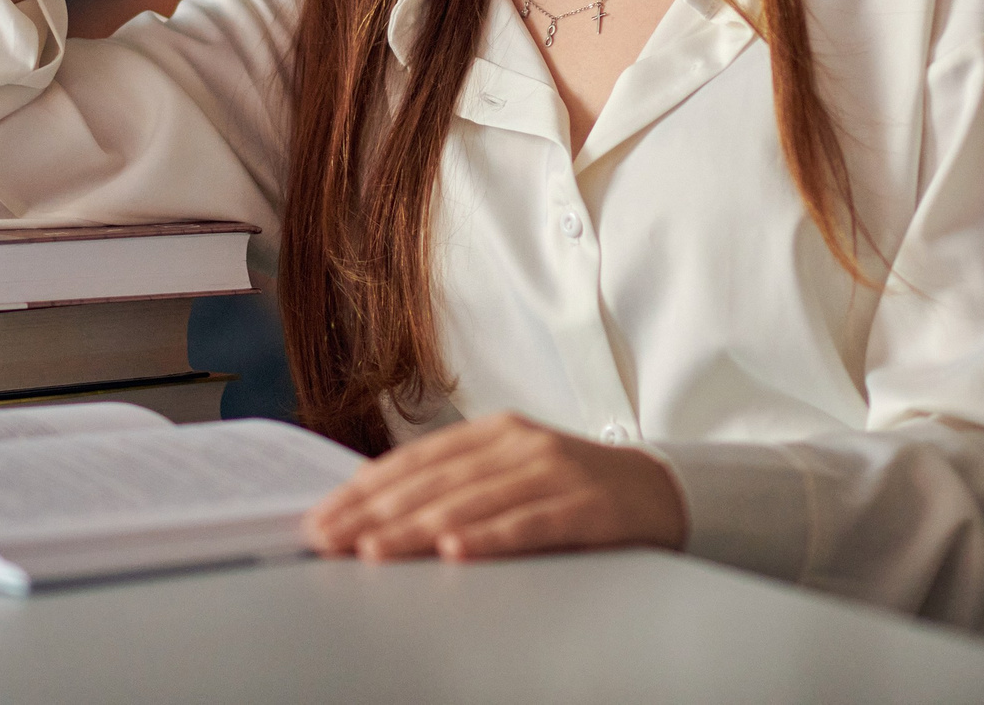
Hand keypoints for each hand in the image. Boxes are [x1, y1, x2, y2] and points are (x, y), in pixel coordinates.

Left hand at [300, 412, 686, 562]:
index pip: (416, 459)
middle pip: (435, 480)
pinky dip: (490, 537)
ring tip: (374, 549)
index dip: (365, 489)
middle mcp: (520, 444)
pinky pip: (530, 524)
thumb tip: (374, 499)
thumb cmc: (573, 489)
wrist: (661, 493)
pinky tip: (455, 550)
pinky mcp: (586, 506)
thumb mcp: (512, 471)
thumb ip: (455, 480)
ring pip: (473, 502)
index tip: (322, 517)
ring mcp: (554, 472)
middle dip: (375, 512)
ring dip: (417, 527)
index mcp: (496, 432)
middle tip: (329, 539)